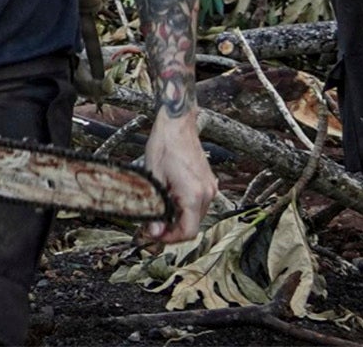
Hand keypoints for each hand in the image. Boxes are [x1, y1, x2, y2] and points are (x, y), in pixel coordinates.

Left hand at [139, 112, 216, 245]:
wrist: (177, 124)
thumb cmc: (165, 145)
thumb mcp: (153, 177)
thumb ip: (155, 206)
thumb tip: (154, 230)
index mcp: (194, 195)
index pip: (188, 232)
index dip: (170, 238)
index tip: (155, 235)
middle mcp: (207, 194)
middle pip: (192, 225)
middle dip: (172, 229)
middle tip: (152, 225)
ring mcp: (210, 188)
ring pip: (196, 215)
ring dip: (178, 217)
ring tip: (159, 210)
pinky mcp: (208, 182)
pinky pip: (198, 203)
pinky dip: (185, 207)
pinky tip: (169, 198)